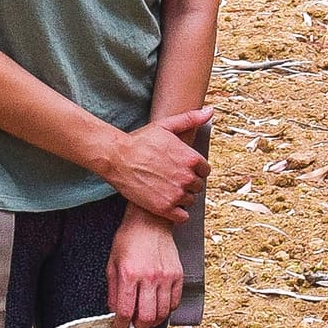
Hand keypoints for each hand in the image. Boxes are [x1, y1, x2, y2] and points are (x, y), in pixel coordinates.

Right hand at [100, 107, 211, 221]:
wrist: (117, 158)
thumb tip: (210, 111)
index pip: (204, 170)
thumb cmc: (140, 141)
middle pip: (198, 186)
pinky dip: (177, 213)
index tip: (181, 168)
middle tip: (171, 179)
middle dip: (187, 183)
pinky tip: (166, 204)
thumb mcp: (165, 125)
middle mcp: (186, 177)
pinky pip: (182, 217)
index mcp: (190, 158)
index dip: (193, 170)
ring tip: (166, 189)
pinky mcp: (164, 208)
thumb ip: (190, 119)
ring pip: (190, 201)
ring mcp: (176, 194)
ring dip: (181, 197)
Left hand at [106, 206, 183, 327]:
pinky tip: (158, 307)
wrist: (150, 221)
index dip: (121, 325)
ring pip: (162, 313)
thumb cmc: (129, 239)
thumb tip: (115, 311)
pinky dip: (166, 310)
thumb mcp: (112, 263)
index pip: (126, 311)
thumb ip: (113, 290)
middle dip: (138, 327)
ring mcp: (166, 277)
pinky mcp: (178, 275)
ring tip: (146, 318)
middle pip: (147, 317)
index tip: (119, 327)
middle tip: (133, 325)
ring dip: (153, 321)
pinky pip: (175, 302)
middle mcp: (149, 277)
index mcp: (129, 274)